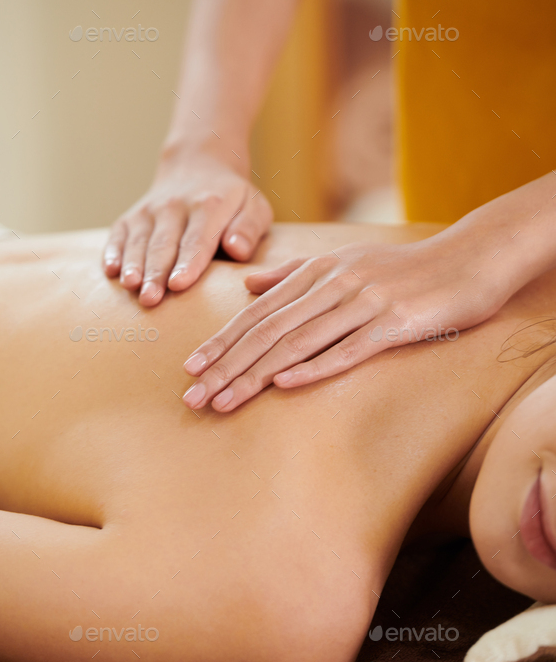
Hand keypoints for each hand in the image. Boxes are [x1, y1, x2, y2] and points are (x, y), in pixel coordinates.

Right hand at [103, 147, 272, 305]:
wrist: (197, 166)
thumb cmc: (232, 200)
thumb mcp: (254, 206)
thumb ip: (249, 228)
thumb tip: (237, 249)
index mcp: (210, 206)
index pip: (197, 240)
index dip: (187, 263)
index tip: (179, 284)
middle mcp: (175, 206)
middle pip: (164, 245)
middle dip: (156, 273)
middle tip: (151, 299)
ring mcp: (149, 210)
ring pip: (139, 241)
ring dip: (133, 265)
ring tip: (131, 287)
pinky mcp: (131, 217)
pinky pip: (119, 234)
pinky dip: (113, 251)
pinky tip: (110, 271)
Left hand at [181, 235, 511, 411]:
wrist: (469, 260)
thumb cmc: (404, 268)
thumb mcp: (344, 261)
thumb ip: (293, 274)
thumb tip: (249, 286)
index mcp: (318, 272)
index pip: (259, 312)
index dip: (223, 341)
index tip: (191, 368)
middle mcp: (334, 285)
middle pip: (269, 330)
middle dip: (227, 365)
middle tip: (194, 396)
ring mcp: (364, 303)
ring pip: (298, 342)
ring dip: (256, 374)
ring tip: (225, 401)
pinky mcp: (395, 323)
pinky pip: (348, 349)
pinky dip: (313, 367)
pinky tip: (283, 384)